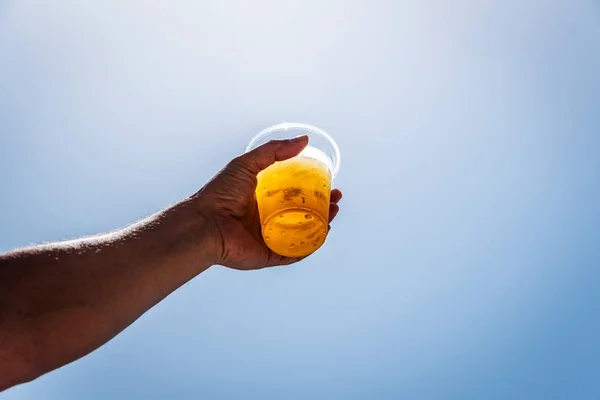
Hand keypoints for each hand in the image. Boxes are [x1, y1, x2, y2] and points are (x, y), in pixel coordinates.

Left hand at [194, 136, 341, 269]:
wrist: (205, 224)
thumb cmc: (220, 193)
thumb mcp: (247, 164)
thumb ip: (274, 151)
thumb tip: (304, 140)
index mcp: (264, 200)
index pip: (295, 194)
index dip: (315, 190)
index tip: (331, 184)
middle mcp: (268, 219)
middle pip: (303, 214)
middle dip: (324, 208)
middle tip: (337, 200)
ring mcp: (270, 239)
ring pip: (303, 234)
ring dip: (322, 226)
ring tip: (334, 213)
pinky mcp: (269, 256)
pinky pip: (295, 253)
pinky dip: (310, 246)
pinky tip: (323, 234)